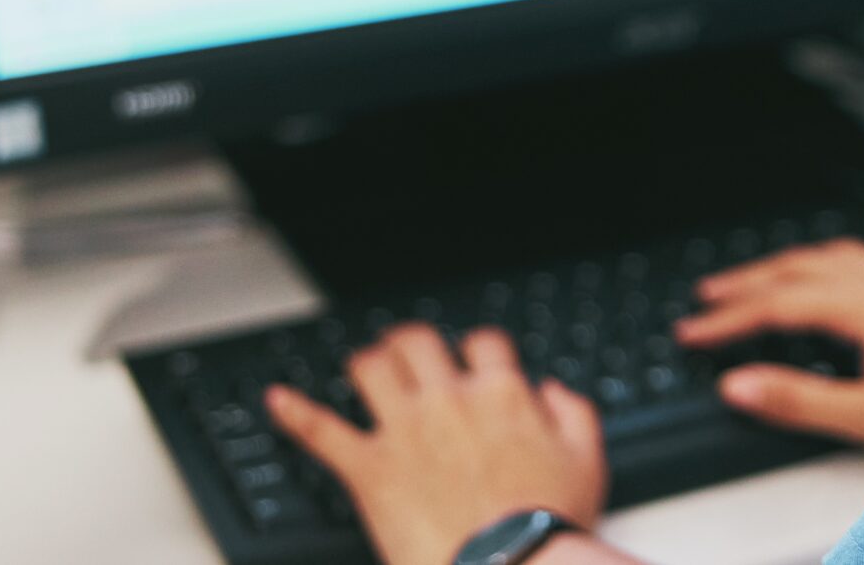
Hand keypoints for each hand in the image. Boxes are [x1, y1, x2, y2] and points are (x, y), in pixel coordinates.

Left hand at [264, 324, 606, 564]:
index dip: (476, 348)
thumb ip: (573, 411)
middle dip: (409, 344)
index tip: (471, 362)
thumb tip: (548, 390)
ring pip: (370, 368)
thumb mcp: (586, 459)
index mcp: (502, 393)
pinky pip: (321, 431)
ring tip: (363, 368)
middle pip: (417, 342)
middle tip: (404, 353)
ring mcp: (404, 431)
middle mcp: (449, 400)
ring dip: (365, 363)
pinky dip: (294, 412)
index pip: (483, 342)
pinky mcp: (368, 469)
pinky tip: (277, 400)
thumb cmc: (548, 523)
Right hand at [674, 238, 863, 457]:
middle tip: (708, 297)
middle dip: (751, 280)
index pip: (782, 302)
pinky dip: (831, 267)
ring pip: (836, 255)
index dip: (730, 316)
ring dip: (790, 267)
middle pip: (804, 265)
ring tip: (753, 284)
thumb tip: (738, 384)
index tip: (693, 329)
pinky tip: (827, 281)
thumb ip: (797, 400)